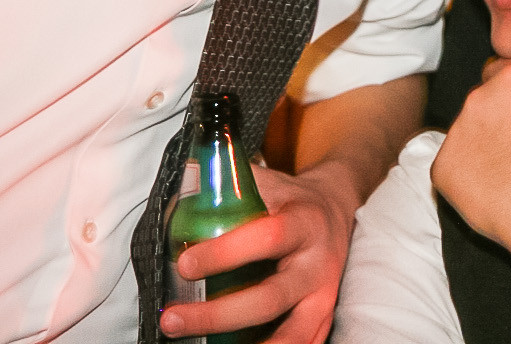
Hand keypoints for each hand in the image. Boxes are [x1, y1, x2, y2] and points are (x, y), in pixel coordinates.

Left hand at [158, 159, 357, 342]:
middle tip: (173, 319)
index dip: (226, 253)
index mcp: (304, 223)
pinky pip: (304, 343)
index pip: (268, 238)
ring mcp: (324, 295)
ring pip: (292, 334)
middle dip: (219, 315)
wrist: (338, 207)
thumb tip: (178, 186)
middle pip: (271, 298)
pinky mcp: (324, 316)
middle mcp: (318, 263)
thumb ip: (225, 184)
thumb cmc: (288, 199)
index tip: (185, 264)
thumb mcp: (266, 183)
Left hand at [431, 1, 510, 248]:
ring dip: (486, 141)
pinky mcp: (442, 171)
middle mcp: (476, 99)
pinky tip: (497, 184)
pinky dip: (469, 171)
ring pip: (469, 130)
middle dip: (503, 115)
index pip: (506, 72)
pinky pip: (452, 163)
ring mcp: (456, 136)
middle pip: (485, 100)